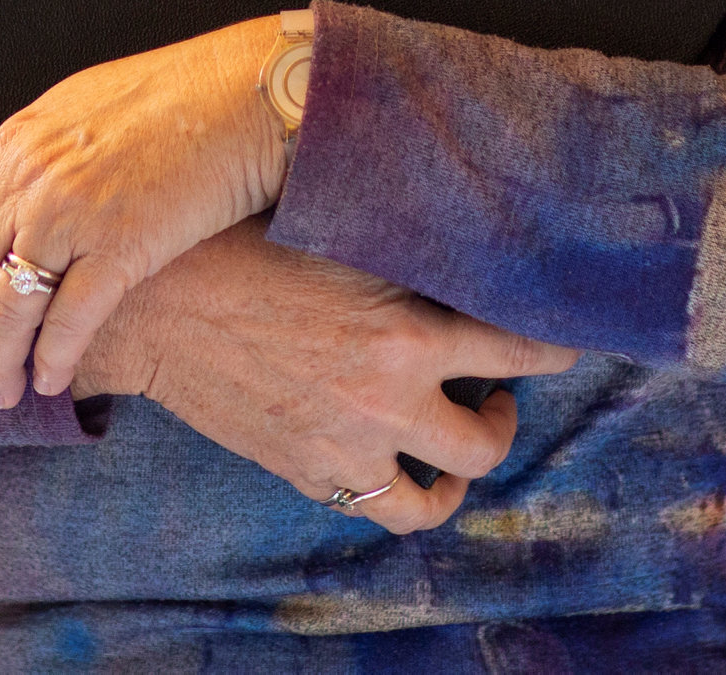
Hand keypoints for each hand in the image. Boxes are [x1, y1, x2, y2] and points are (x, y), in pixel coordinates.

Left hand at [0, 15, 293, 406]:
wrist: (241, 92)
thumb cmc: (168, 98)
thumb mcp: (71, 112)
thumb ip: (24, 159)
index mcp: (10, 144)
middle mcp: (29, 178)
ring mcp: (74, 211)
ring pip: (7, 305)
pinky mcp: (125, 243)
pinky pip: (72, 318)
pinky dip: (54, 356)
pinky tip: (52, 380)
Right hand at [73, 221, 579, 535]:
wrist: (155, 305)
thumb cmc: (242, 246)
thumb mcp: (341, 232)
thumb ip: (409, 246)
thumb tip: (474, 219)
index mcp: (408, 332)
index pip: (523, 350)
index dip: (560, 345)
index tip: (570, 338)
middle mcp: (388, 401)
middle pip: (489, 441)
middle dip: (506, 416)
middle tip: (497, 389)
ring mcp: (348, 447)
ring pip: (440, 494)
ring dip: (460, 470)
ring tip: (454, 435)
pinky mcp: (308, 472)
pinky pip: (376, 507)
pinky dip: (400, 491)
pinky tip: (397, 458)